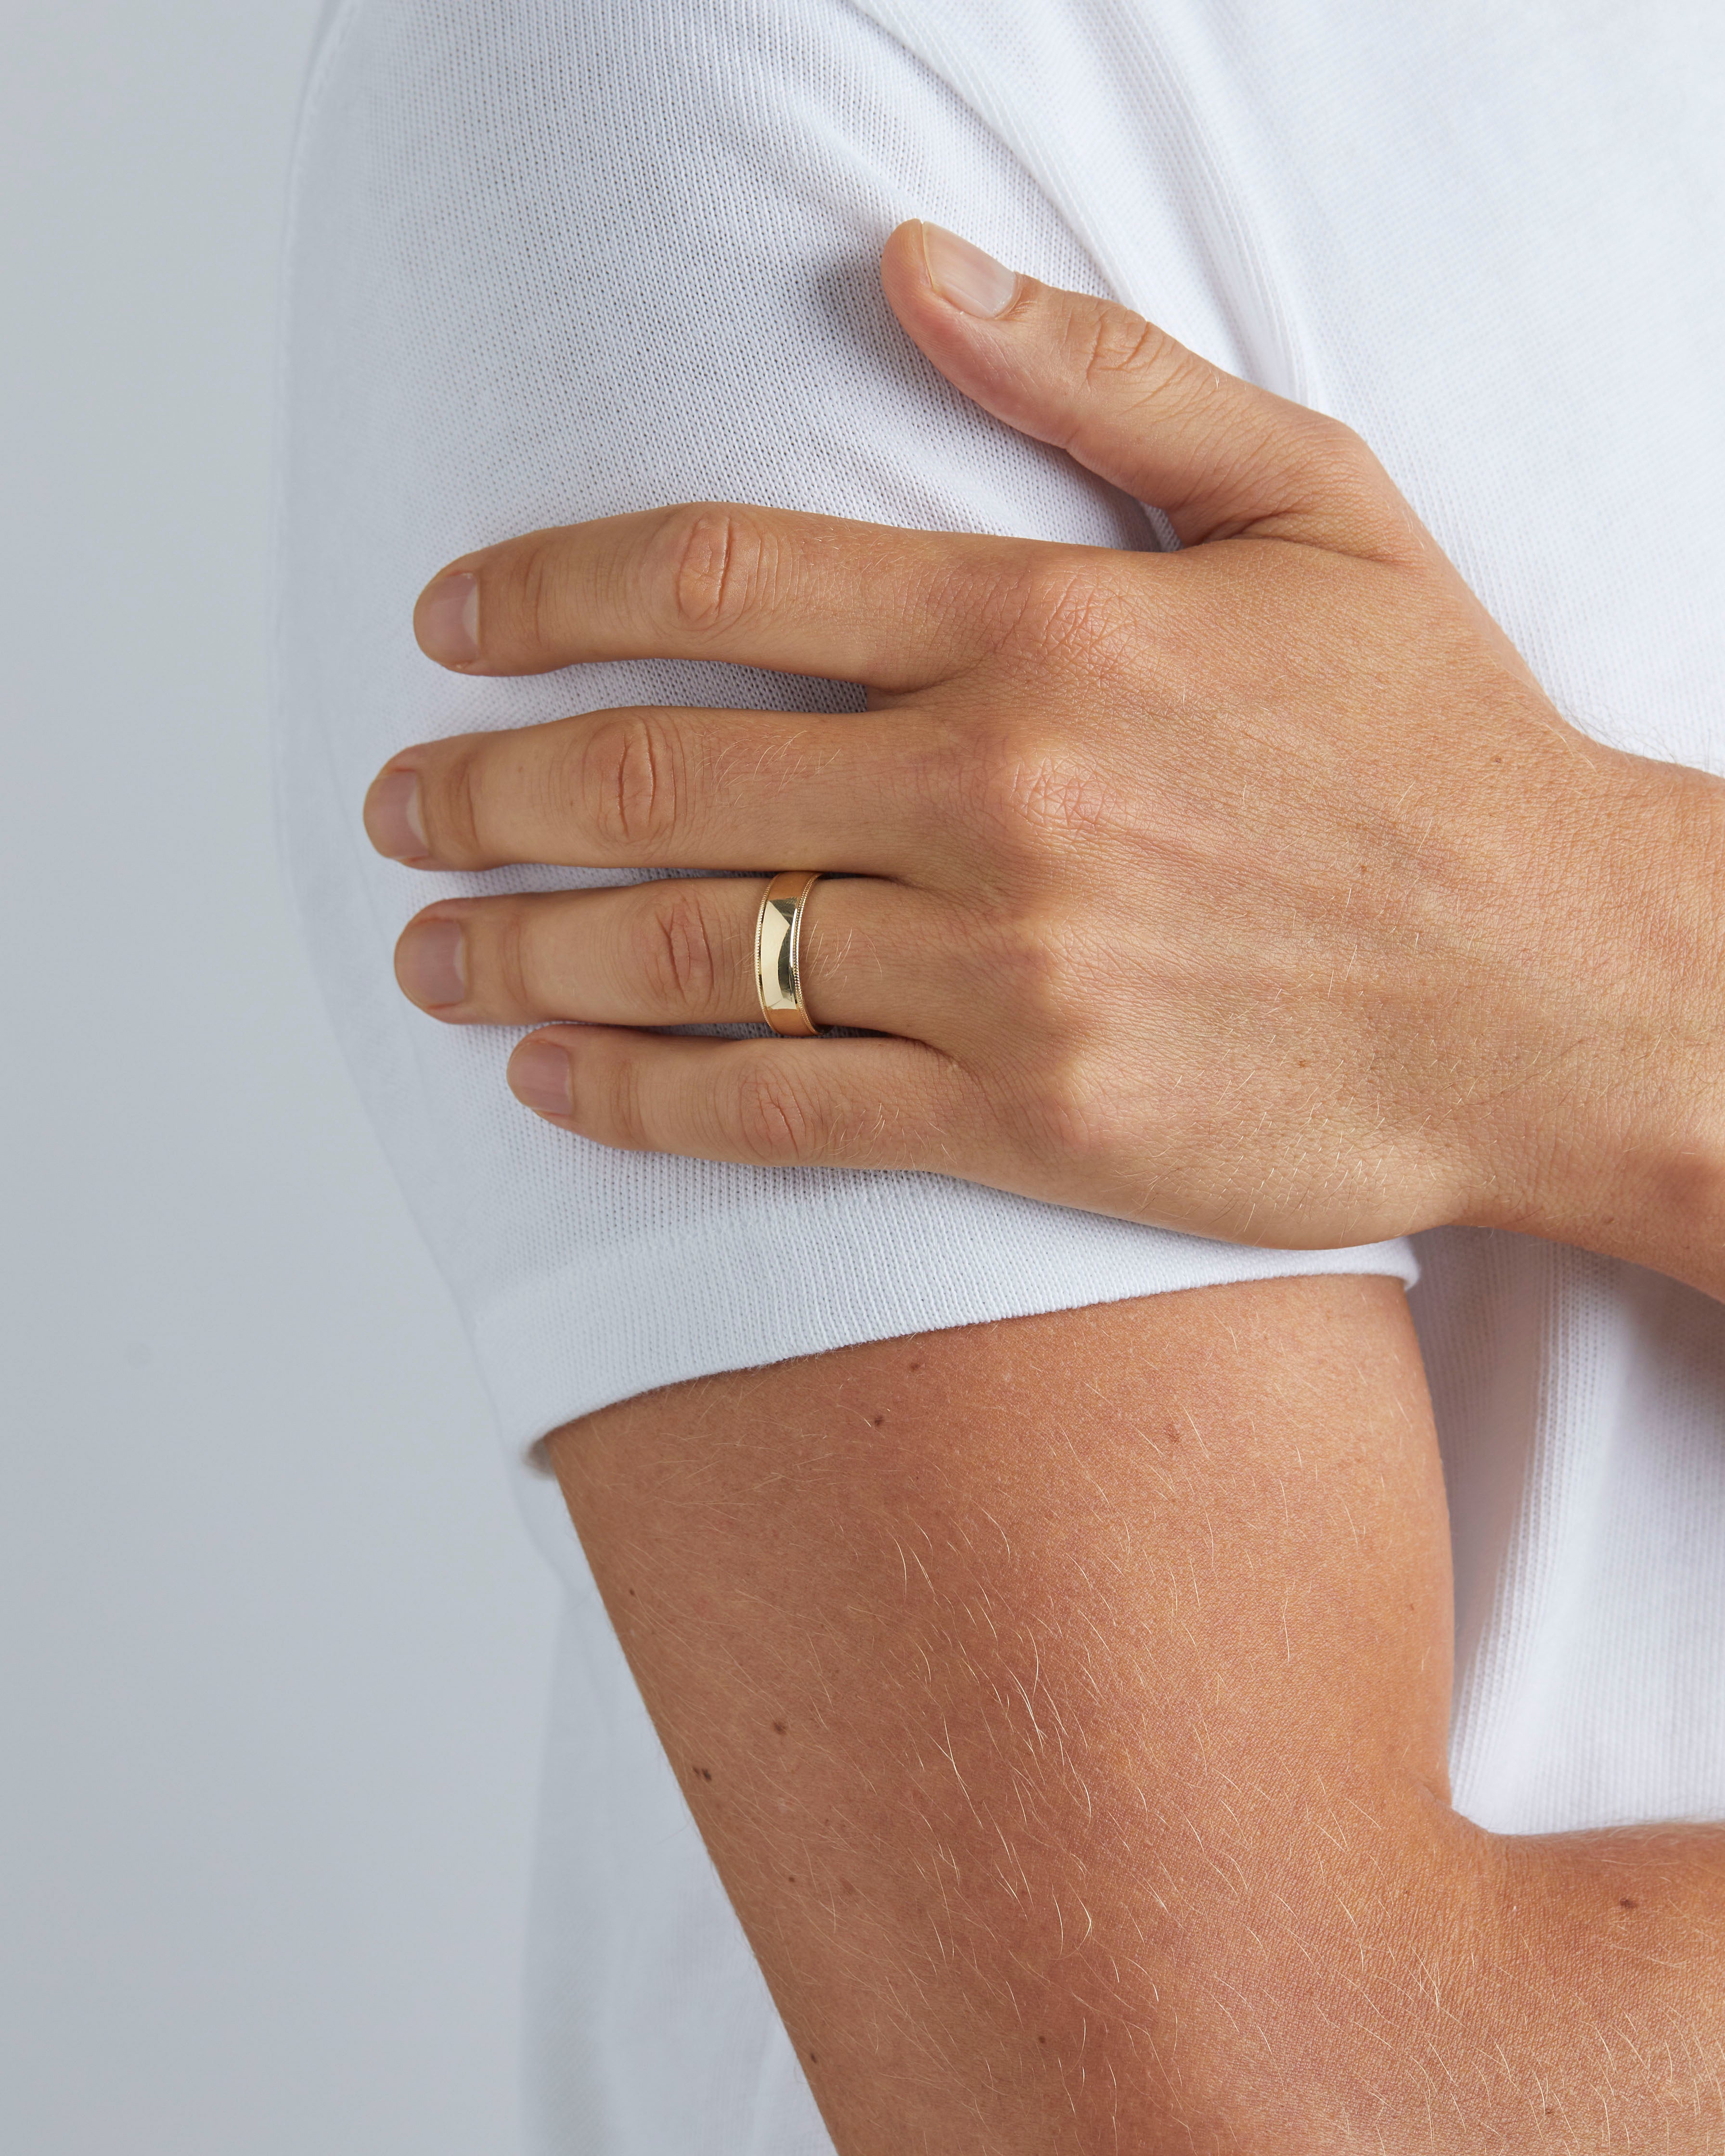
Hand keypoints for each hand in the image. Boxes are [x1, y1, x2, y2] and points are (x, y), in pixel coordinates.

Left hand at [364, 221, 1724, 1270]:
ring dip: (522, 954)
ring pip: (691, 955)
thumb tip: (906, 263)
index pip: (722, 575)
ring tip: (428, 952)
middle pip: (660, 776)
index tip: (449, 624)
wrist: (1566, 990)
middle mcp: (1002, 791)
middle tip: (394, 803)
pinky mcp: (1030, 1121)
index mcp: (1048, 624)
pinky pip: (779, 1113)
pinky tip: (549, 1088)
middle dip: (486, 789)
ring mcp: (1008, 970)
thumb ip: (1099, 376)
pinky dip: (638, 1104)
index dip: (548, 593)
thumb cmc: (1439, 745)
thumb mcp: (1312, 499)